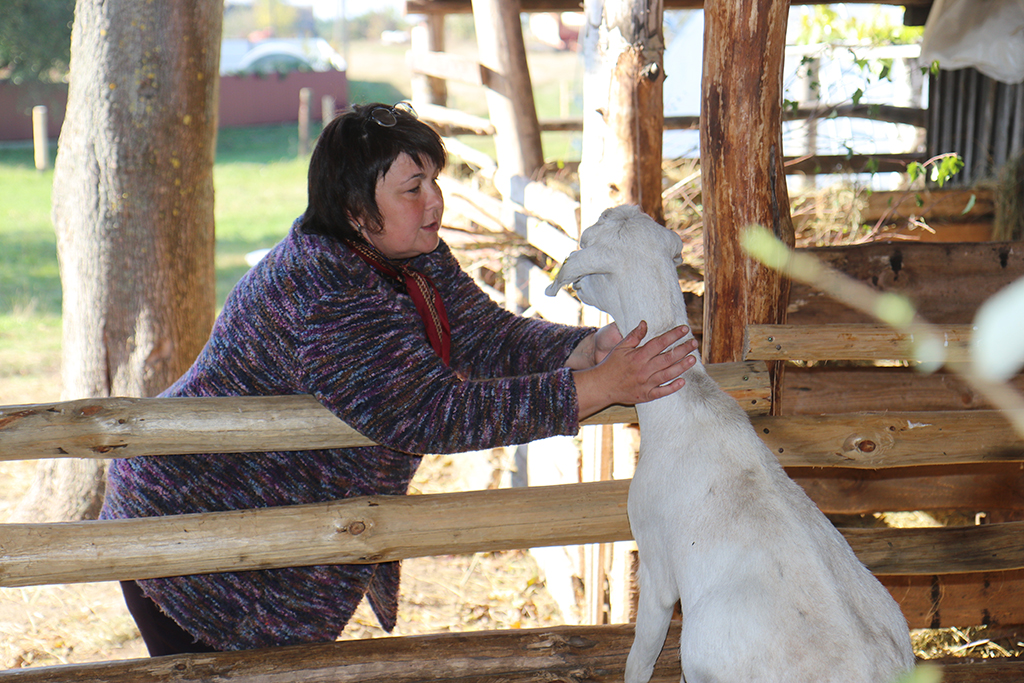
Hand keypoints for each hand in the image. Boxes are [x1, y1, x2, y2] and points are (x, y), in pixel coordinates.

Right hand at [572, 321, 698, 418]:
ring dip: (682, 366)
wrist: (602, 386)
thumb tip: (645, 323)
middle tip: (694, 343)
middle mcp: (644, 369)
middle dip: (683, 349)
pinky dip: (672, 387)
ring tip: (693, 359)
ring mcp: (646, 383)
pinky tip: (682, 381)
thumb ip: (634, 336)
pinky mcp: (646, 395)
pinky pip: (662, 392)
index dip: (673, 335)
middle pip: (668, 357)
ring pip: (668, 374)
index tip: (685, 329)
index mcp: (639, 356)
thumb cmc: (611, 365)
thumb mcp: (620, 348)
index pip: (660, 343)